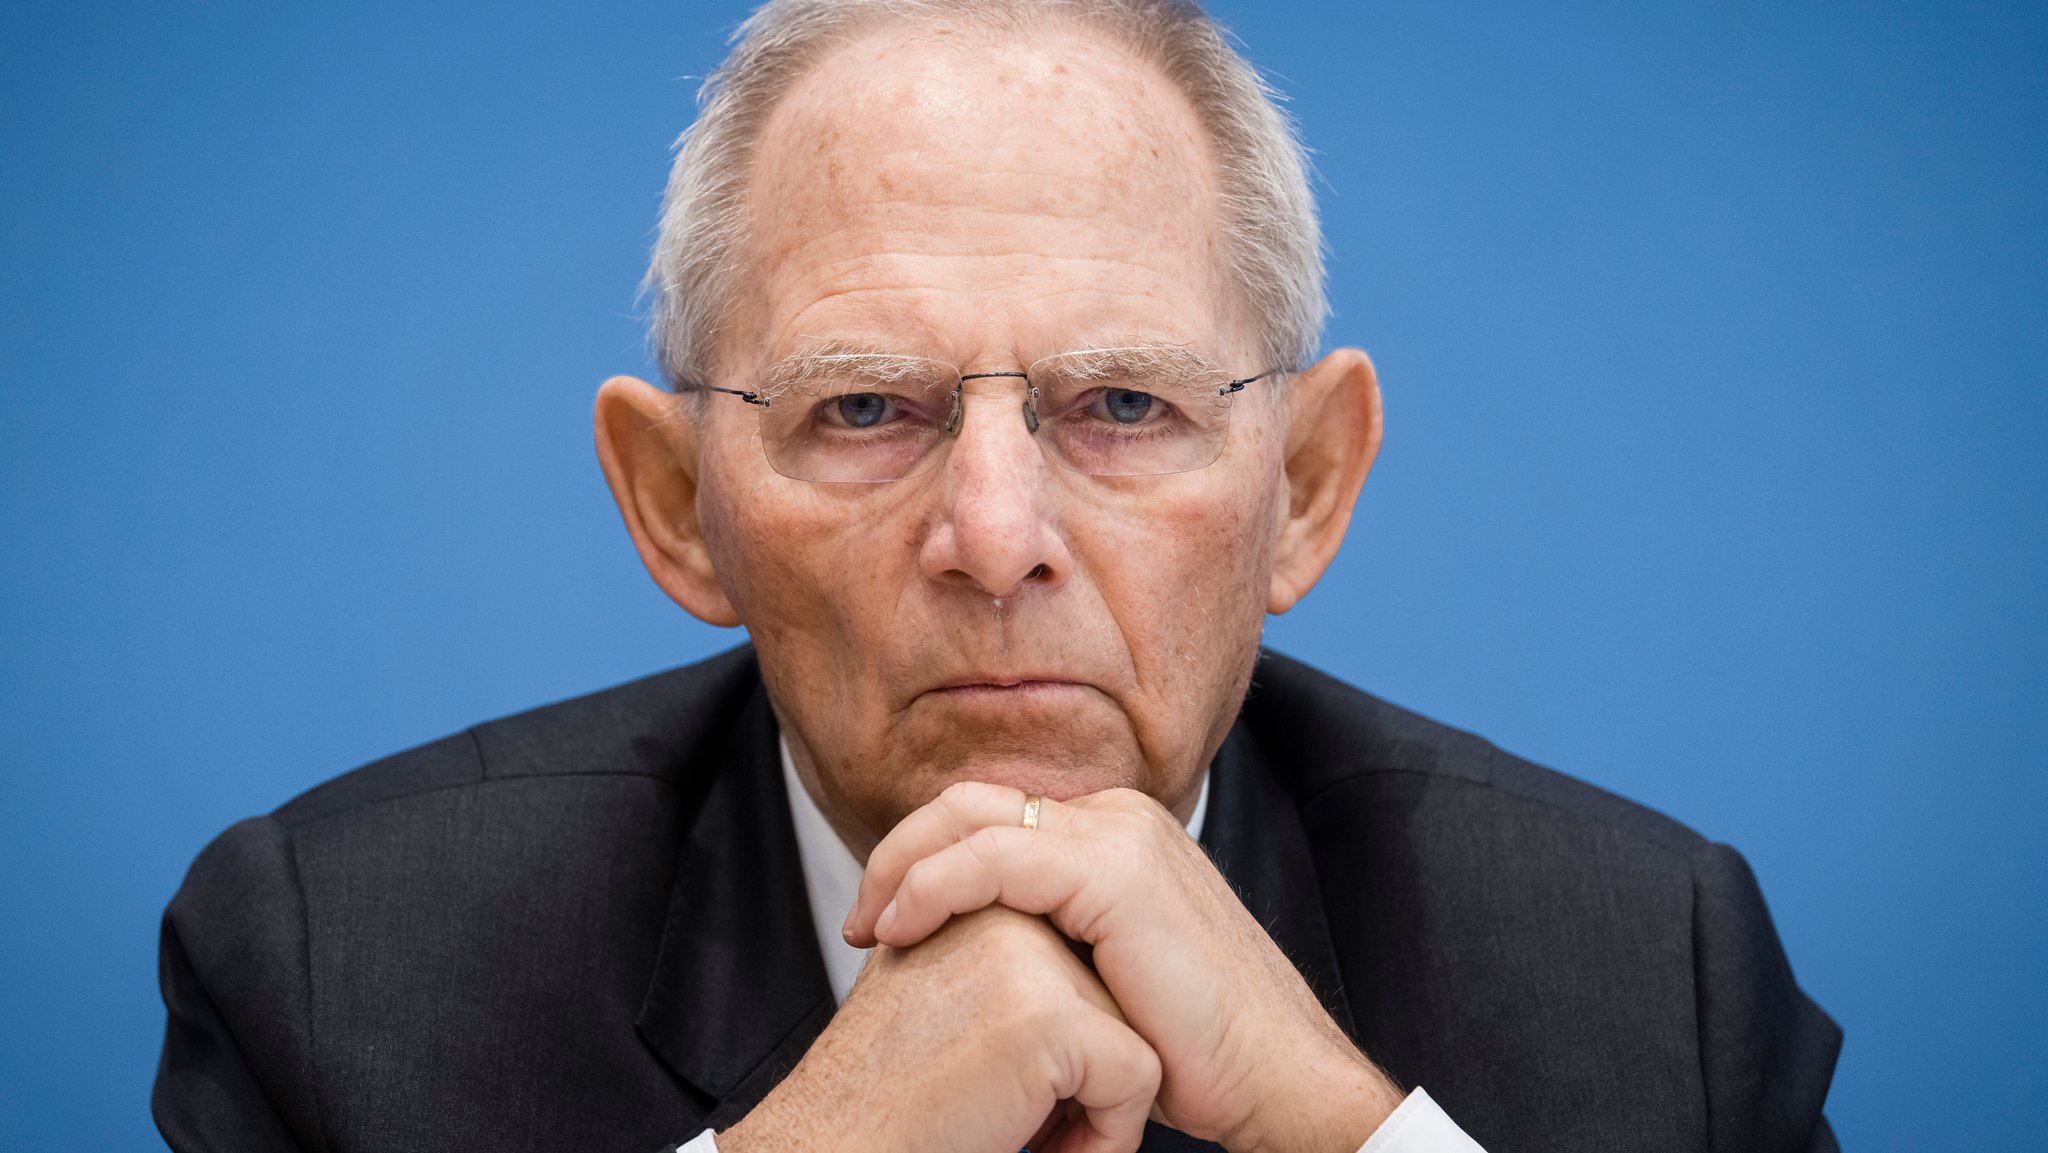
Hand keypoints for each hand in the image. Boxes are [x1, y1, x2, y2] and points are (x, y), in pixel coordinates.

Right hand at [717, 905, 1159, 1152]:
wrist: (837, 1143)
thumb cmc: (882, 1098)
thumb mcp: (939, 1000)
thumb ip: (992, 968)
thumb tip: (1066, 977)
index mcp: (978, 903)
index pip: (1076, 968)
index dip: (1060, 1047)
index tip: (1000, 1091)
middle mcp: (1005, 912)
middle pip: (1107, 1001)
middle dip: (1080, 1072)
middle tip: (1007, 1114)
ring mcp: (1030, 958)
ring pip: (1131, 1038)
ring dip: (1093, 1106)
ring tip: (1019, 1132)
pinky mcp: (1052, 1016)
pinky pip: (1135, 1078)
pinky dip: (1107, 1135)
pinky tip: (1040, 1150)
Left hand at [843, 783, 1403, 1152]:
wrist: (1274, 1077)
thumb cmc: (1192, 1048)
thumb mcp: (1100, 975)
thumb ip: (1047, 936)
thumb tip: (969, 943)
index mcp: (1114, 833)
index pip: (991, 815)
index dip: (923, 856)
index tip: (880, 919)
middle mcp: (1118, 817)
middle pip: (972, 802)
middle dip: (900, 851)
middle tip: (861, 919)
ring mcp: (1120, 836)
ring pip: (972, 818)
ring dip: (902, 865)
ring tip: (867, 925)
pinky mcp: (1115, 870)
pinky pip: (992, 858)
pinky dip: (933, 884)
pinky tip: (900, 925)